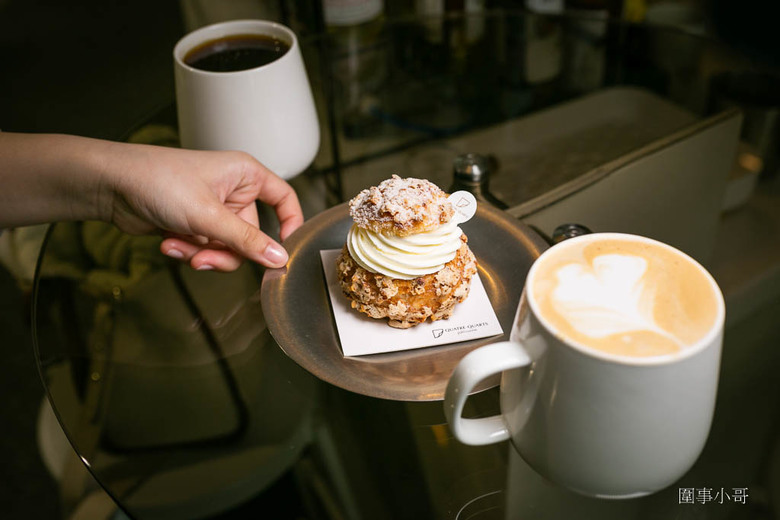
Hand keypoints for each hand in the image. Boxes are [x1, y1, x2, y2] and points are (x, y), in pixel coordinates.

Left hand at [107, 143, 302, 271]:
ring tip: (178, 246)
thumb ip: (246, 241)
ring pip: (228, 248)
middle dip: (227, 251)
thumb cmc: (158, 180)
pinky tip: (168, 243)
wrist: (111, 185)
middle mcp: (233, 191)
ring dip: (204, 254)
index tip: (284, 252)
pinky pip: (207, 250)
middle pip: (252, 236)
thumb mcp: (208, 215)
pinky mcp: (195, 225)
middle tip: (205, 258)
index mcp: (246, 175)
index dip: (290, 225)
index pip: (284, 199)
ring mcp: (214, 210)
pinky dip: (189, 251)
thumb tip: (279, 259)